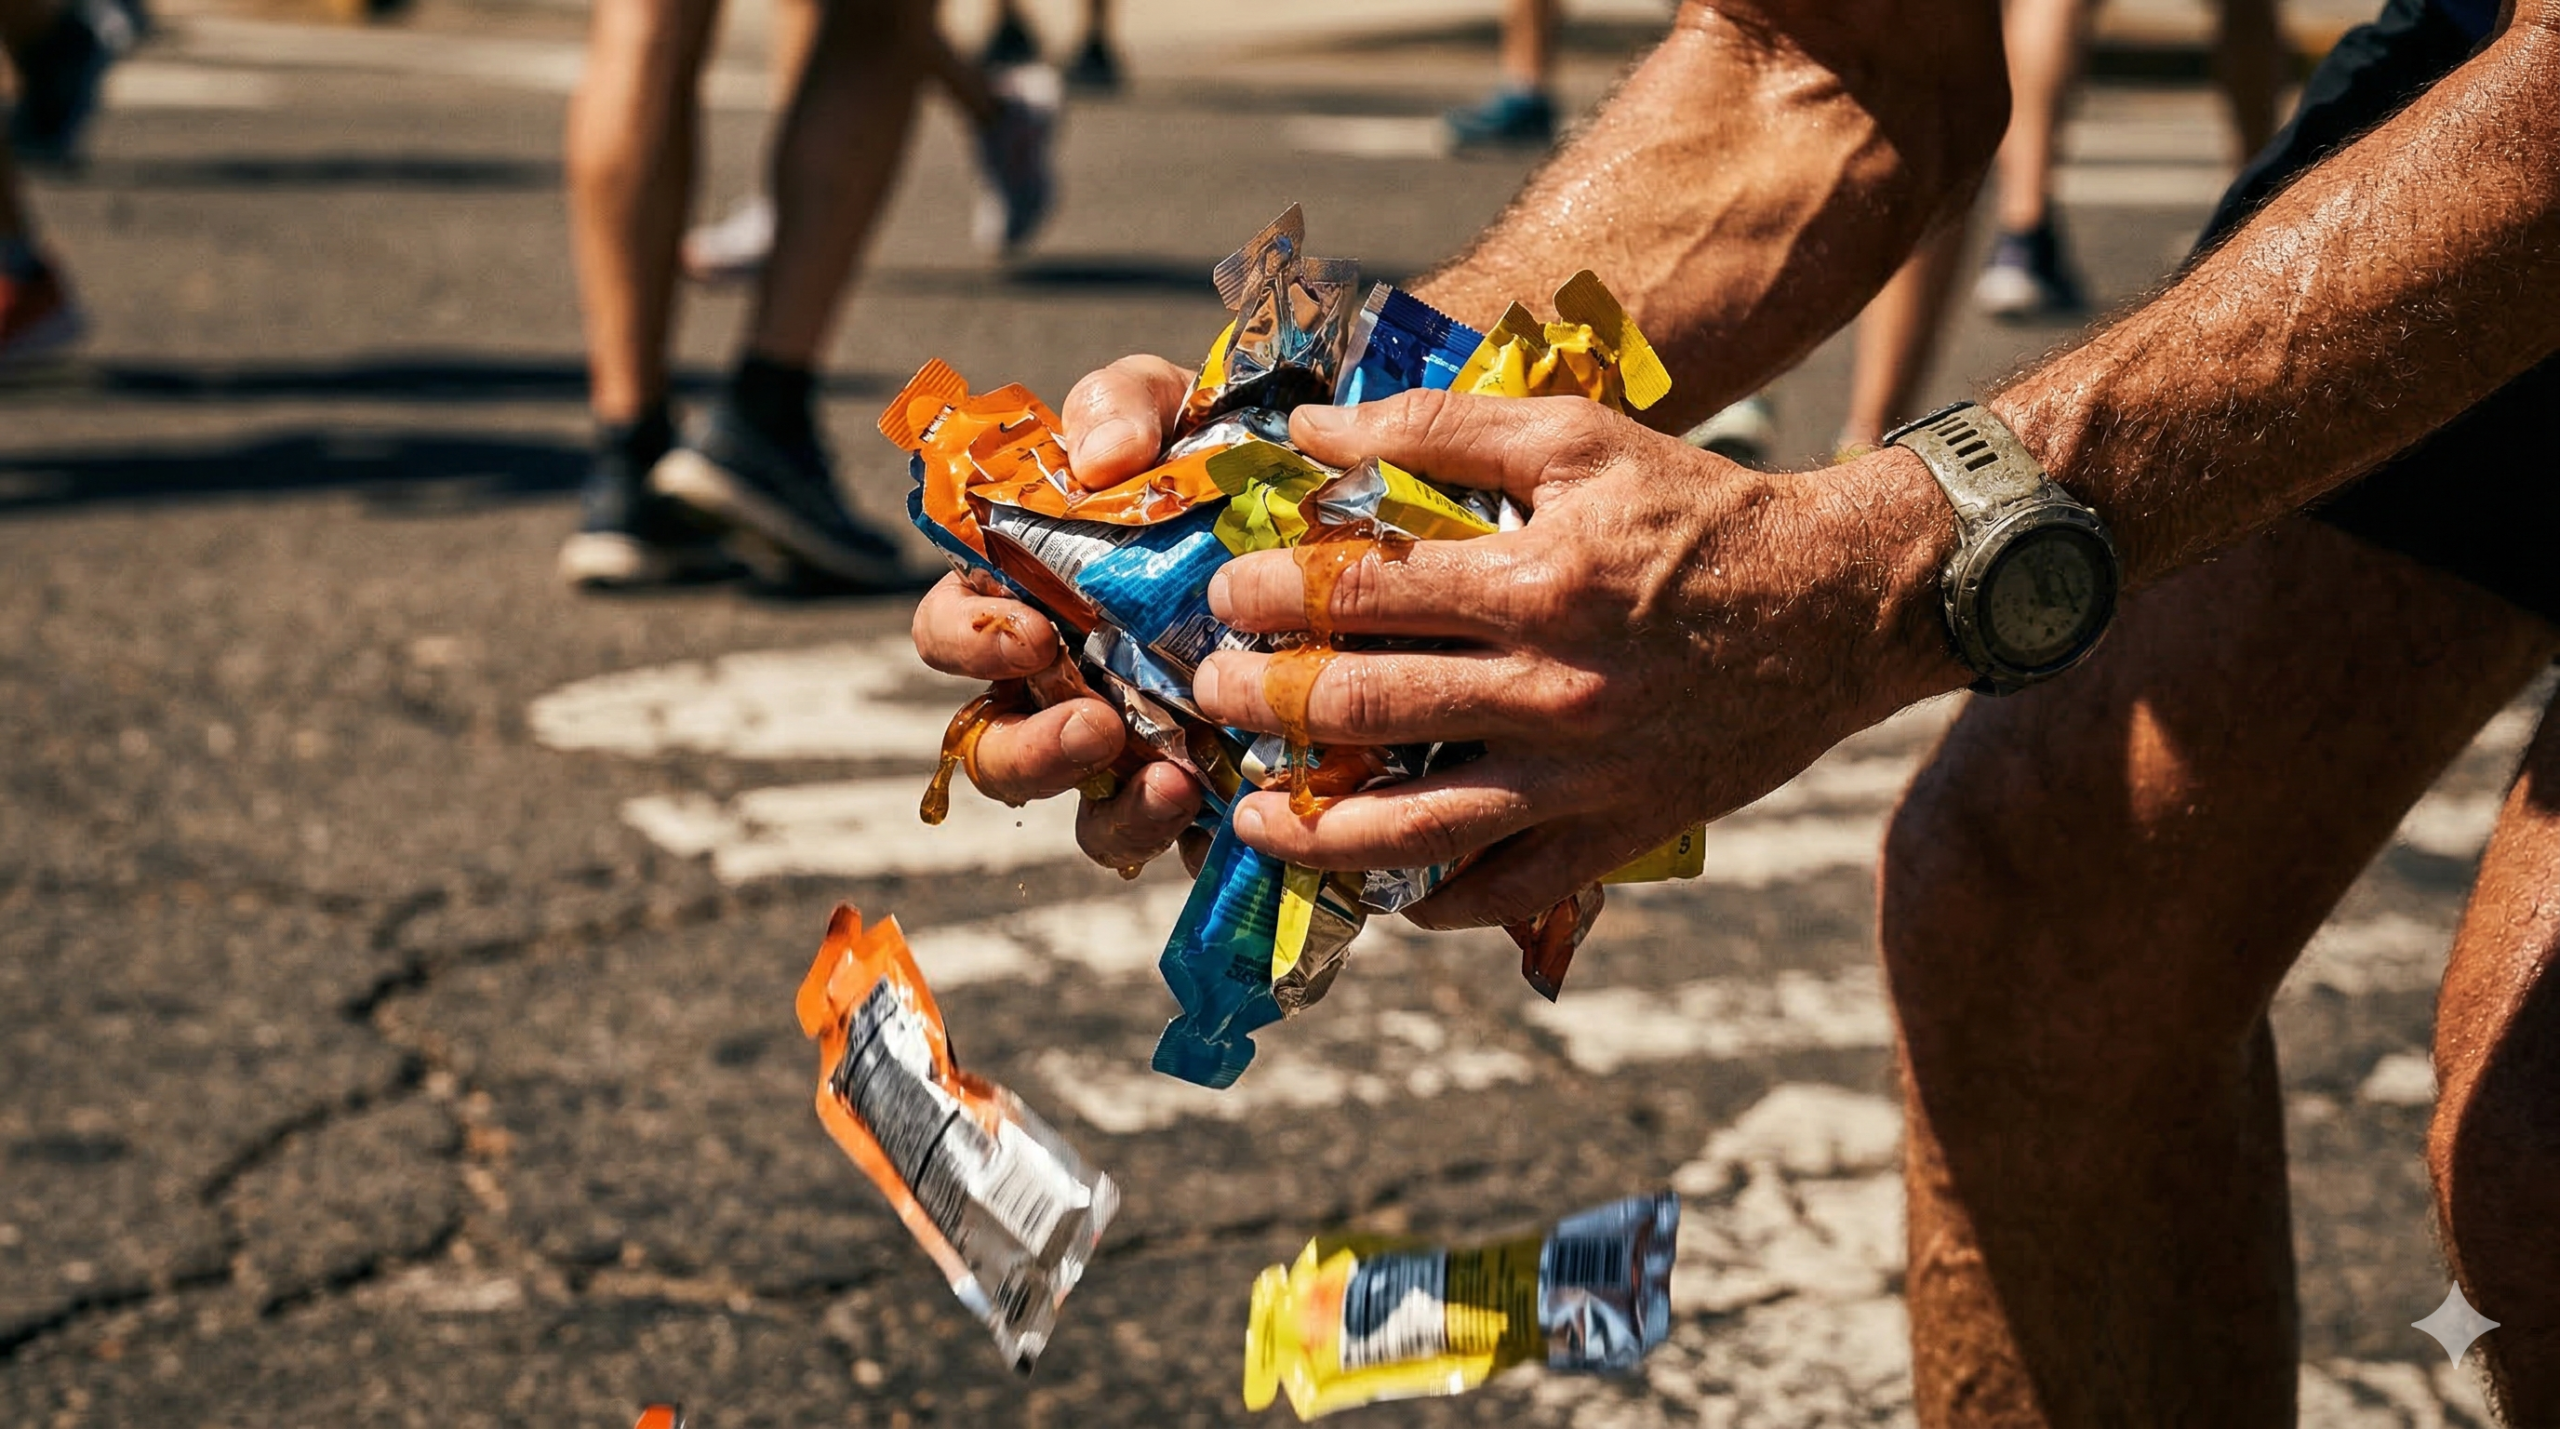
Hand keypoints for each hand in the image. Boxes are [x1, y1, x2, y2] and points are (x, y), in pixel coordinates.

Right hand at [907, 354, 1200, 868]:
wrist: (1329, 503)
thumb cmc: (1214, 451)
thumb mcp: (1167, 403)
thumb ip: (1120, 405)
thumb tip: (1101, 457)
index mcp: (1023, 598)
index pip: (949, 636)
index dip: (966, 647)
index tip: (1027, 636)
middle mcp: (1065, 687)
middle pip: (999, 753)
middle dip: (1033, 755)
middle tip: (1095, 727)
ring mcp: (1138, 748)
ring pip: (1091, 819)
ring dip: (1119, 813)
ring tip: (1174, 785)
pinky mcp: (1214, 790)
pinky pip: (1187, 843)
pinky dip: (1201, 838)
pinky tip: (1231, 809)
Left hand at [1187, 389, 1968, 927]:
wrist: (1841, 602)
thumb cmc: (1696, 511)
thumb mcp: (1576, 438)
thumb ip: (1437, 428)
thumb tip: (1309, 430)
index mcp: (1537, 581)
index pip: (1364, 593)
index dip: (1273, 594)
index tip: (1223, 593)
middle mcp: (1554, 688)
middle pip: (1369, 709)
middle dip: (1266, 705)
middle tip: (1211, 695)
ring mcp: (1584, 775)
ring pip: (1418, 825)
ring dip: (1315, 828)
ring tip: (1248, 820)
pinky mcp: (1617, 835)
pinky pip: (1504, 889)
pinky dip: (1432, 900)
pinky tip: (1375, 889)